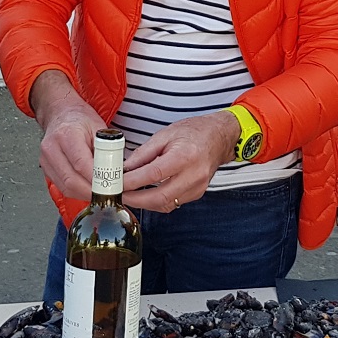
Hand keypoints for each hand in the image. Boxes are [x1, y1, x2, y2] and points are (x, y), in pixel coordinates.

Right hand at [29, 71, 103, 199]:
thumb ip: (106, 148)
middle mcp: (52, 149)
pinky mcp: (46, 169)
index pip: (81, 164)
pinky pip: (62, 187)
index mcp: (66, 134)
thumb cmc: (79, 118)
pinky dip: (78, 192)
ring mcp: (46, 160)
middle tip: (109, 195)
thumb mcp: (99, 127)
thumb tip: (117, 171)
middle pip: (72, 180)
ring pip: (66, 187)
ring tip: (102, 195)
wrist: (60, 113)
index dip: (98, 179)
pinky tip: (89, 191)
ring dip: (85, 195)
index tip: (112, 186)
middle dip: (93, 192)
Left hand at [122, 112, 238, 212]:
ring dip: (144, 202)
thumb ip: (144, 153)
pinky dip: (156, 201)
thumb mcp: (165, 134)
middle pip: (159, 197)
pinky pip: (172, 204)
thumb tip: (125, 168)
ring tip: (130, 194)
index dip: (132, 182)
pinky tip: (147, 194)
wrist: (219, 137)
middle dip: (135, 199)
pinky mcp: (197, 194)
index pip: (153, 174)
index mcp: (185, 156)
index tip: (117, 183)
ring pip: (165, 204)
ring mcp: (197, 187)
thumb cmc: (194, 132)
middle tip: (120, 194)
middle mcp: (194, 175)